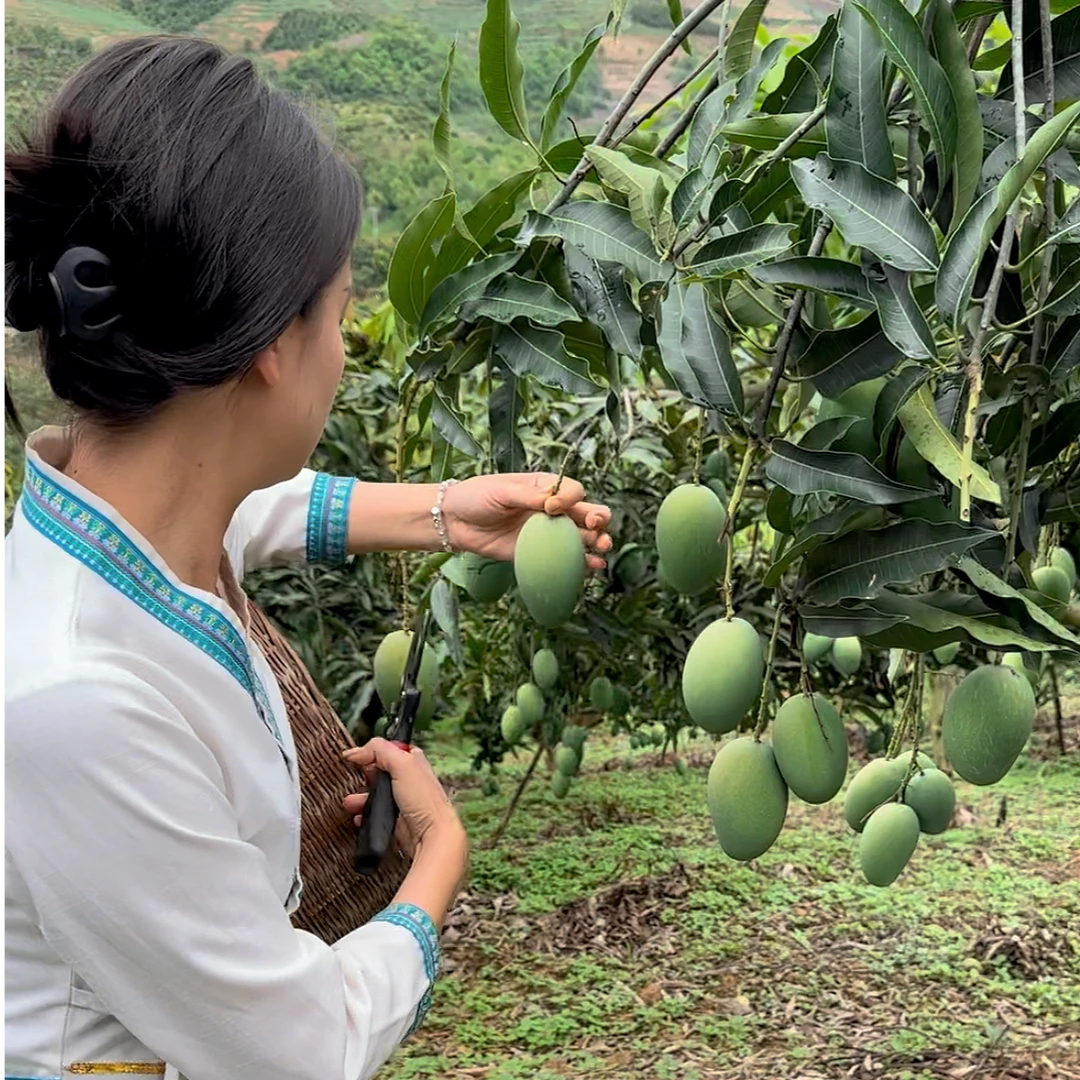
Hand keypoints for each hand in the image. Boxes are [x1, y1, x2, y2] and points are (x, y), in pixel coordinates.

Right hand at [342, 739, 465, 861]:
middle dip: (365, 777)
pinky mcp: (397, 821)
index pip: (392, 749)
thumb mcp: (401, 764)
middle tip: (356, 779)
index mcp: (415, 762)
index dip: (375, 752)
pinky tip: (359, 817)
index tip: (360, 757)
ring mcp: (403, 802)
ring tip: (350, 803)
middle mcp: (410, 781)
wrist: (431, 837)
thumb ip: (379, 751)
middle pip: (381, 773)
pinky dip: (365, 815)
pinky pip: (376, 815)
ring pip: (376, 795)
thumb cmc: (424, 800)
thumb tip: (355, 751)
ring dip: (361, 798)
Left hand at [441, 473, 612, 568]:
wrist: (455, 522)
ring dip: (598, 541)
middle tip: (595, 526)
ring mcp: (548, 533)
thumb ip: (528, 496)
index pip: (573, 491)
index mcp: (546, 487)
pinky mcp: (539, 554)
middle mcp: (553, 510)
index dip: (569, 499)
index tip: (550, 508)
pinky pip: (566, 559)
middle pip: (588, 512)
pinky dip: (584, 563)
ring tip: (602, 547)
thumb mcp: (501, 491)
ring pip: (583, 537)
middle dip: (598, 518)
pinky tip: (594, 565)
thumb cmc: (476, 497)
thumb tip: (552, 503)